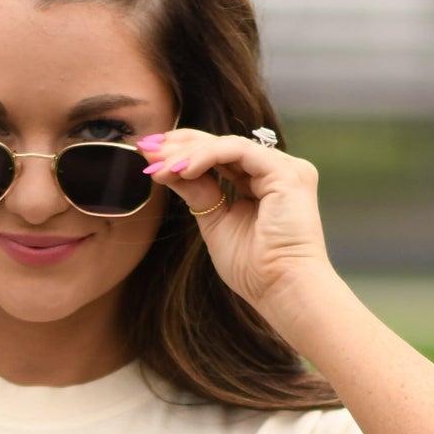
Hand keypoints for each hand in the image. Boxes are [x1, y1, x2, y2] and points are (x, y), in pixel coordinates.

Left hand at [139, 128, 336, 321]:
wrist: (281, 288)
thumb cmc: (254, 269)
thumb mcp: (215, 223)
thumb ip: (197, 194)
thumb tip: (168, 170)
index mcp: (262, 183)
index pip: (220, 156)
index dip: (185, 152)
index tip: (151, 157)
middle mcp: (275, 171)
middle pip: (222, 146)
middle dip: (181, 144)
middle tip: (147, 149)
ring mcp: (285, 169)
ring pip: (228, 145)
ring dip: (189, 153)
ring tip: (160, 166)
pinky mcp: (287, 172)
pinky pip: (239, 150)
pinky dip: (208, 156)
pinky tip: (183, 169)